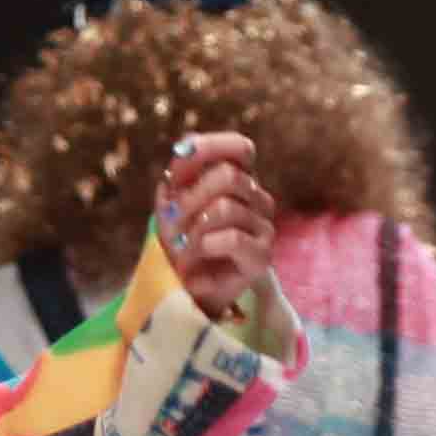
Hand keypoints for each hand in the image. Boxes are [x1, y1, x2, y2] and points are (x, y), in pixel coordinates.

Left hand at [157, 130, 278, 313]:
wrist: (185, 287)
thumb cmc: (180, 238)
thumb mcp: (172, 198)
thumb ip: (181, 170)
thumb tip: (185, 148)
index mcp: (239, 179)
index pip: (240, 148)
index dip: (211, 149)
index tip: (178, 169)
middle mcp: (257, 198)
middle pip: (228, 176)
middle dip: (191, 198)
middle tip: (172, 222)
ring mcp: (264, 226)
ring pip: (225, 208)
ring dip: (192, 231)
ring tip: (182, 251)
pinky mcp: (263, 256)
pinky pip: (232, 239)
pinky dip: (203, 250)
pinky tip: (194, 268)